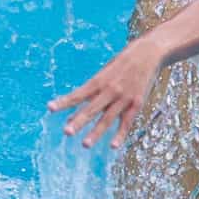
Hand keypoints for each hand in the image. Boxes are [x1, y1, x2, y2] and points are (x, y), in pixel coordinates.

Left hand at [47, 39, 162, 148]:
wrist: (148, 53)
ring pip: (108, 118)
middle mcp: (110, 89)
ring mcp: (124, 97)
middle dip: (79, 120)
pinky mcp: (137, 103)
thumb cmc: (122, 63)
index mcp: (99, 80)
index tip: (50, 108)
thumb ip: (92, 92)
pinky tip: (113, 146)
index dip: (64, 102)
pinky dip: (120, 134)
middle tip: (67, 132)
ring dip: (96, 132)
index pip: (78, 94)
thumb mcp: (105, 72)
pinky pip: (127, 122)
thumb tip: (74, 112)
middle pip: (92, 108)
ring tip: (85, 144)